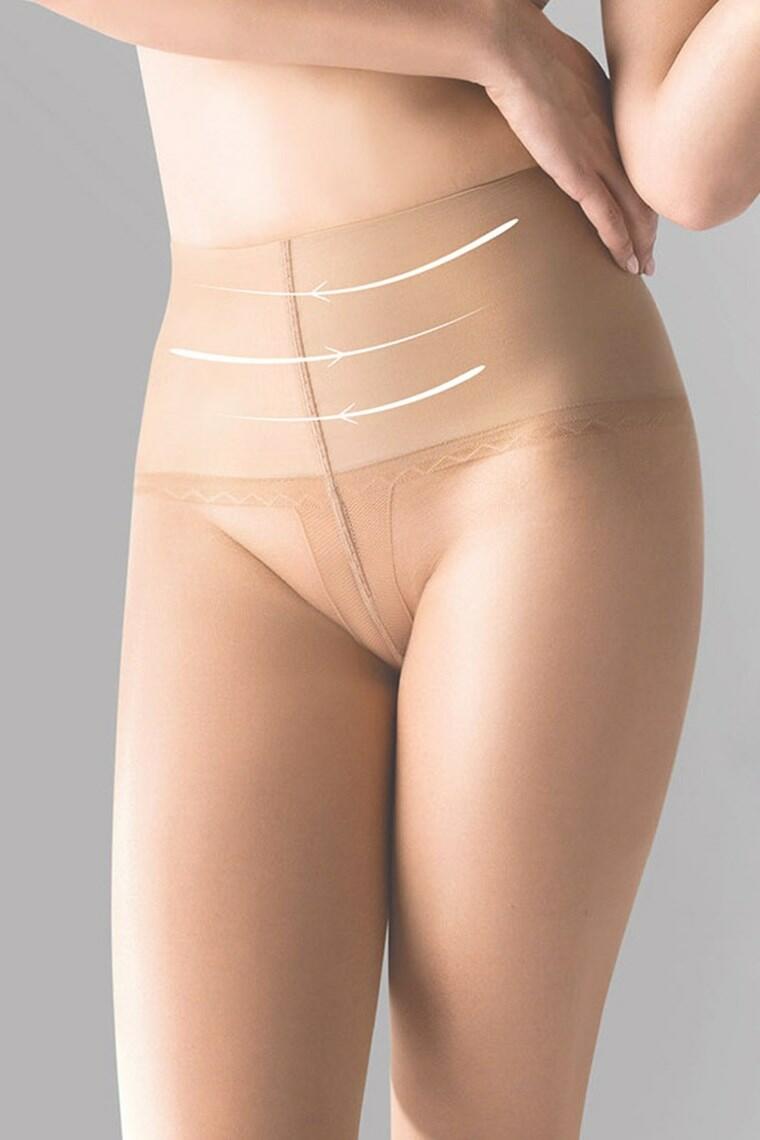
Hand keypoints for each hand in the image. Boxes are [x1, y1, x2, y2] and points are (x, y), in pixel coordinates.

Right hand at [479, 4, 656, 274]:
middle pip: (645, 193)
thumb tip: (554, 106)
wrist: (519, 54)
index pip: (637, 167)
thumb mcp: (561, 77)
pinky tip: (627, 263)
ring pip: (634, 212)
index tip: (643, 216)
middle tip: (651, 253)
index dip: (644, 194)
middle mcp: (615, 140)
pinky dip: (620, 244)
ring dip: (641, 245)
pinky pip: (607, 218)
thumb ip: (568, 99)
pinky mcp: (578, 174)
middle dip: (650, 228)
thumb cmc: (530, 56)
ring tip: (642, 268)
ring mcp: (599, 158)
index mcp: (613, 117)